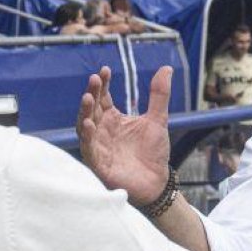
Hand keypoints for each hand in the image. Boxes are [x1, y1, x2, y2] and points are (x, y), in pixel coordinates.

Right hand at [78, 65, 171, 206]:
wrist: (157, 182)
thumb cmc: (153, 152)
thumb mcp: (158, 119)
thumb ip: (159, 95)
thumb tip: (166, 68)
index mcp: (113, 119)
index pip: (103, 97)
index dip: (103, 84)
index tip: (105, 70)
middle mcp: (102, 130)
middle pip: (92, 108)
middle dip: (92, 94)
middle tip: (95, 79)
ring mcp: (99, 146)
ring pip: (85, 126)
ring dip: (85, 112)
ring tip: (87, 97)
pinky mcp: (99, 163)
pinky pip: (88, 148)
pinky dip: (86, 137)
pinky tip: (88, 124)